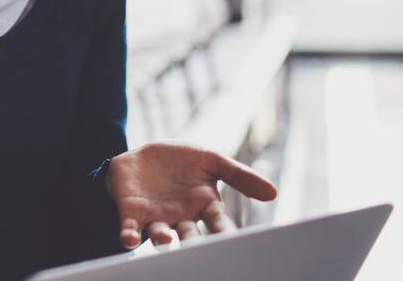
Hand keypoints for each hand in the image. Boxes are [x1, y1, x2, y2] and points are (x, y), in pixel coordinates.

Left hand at [106, 142, 276, 247]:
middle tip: (198, 249)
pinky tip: (129, 239)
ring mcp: (156, 216)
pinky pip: (130, 228)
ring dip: (162, 238)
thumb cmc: (181, 161)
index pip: (219, 222)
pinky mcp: (132, 212)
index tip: (234, 242)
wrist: (143, 155)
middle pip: (190, 235)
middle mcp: (182, 217)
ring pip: (160, 234)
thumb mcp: (211, 160)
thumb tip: (273, 193)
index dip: (225, 232)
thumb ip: (239, 175)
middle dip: (194, 243)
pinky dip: (129, 235)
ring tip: (165, 238)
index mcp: (204, 205)